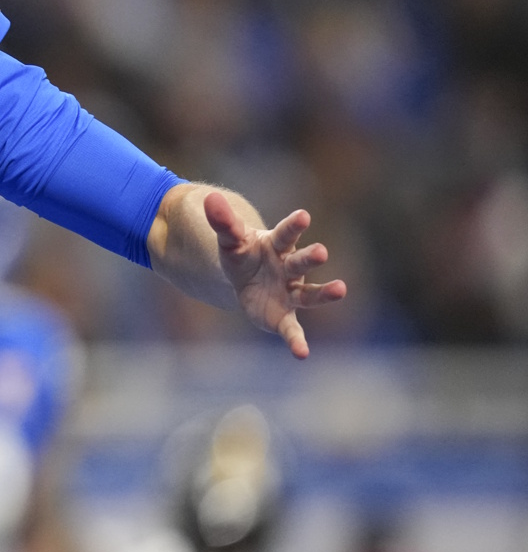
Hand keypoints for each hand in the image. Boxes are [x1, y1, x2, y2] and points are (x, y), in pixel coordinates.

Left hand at [203, 191, 346, 358]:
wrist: (244, 278)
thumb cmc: (242, 254)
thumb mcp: (229, 239)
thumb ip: (223, 222)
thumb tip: (210, 198)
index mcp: (277, 245)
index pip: (286, 233)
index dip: (293, 225)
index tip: (303, 215)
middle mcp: (289, 268)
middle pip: (301, 261)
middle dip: (310, 257)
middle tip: (321, 251)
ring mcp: (290, 292)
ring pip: (309, 293)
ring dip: (324, 293)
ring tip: (341, 289)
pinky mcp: (284, 316)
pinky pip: (292, 329)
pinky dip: (297, 341)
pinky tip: (302, 354)